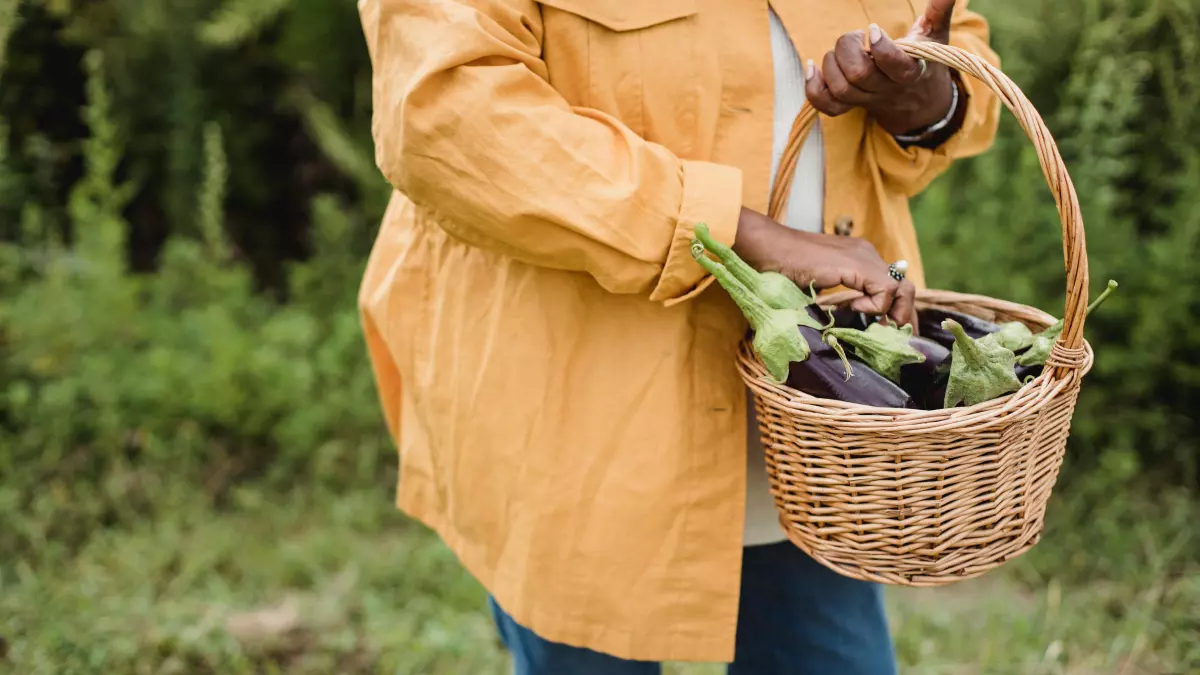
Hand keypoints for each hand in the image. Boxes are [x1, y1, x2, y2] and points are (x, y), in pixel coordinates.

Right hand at [732, 208, 915, 325]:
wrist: (766, 248)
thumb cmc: (781, 269)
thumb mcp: (818, 287)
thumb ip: (837, 300)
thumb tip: (849, 326)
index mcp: (859, 258)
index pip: (894, 286)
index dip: (897, 312)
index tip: (890, 335)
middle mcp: (867, 254)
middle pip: (905, 287)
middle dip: (905, 317)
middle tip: (895, 341)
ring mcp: (863, 257)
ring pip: (902, 289)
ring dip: (893, 315)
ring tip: (876, 329)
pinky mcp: (856, 265)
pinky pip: (885, 290)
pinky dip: (875, 307)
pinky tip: (853, 309)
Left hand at [805, 0, 957, 134]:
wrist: (917, 101)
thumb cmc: (925, 59)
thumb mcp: (936, 34)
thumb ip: (939, 10)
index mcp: (912, 71)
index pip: (895, 65)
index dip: (881, 47)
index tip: (873, 29)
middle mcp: (888, 89)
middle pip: (859, 75)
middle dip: (848, 50)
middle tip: (855, 37)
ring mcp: (868, 100)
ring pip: (841, 89)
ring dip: (831, 64)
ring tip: (841, 50)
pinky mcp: (850, 106)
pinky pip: (827, 106)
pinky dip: (814, 88)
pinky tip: (813, 67)